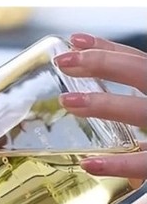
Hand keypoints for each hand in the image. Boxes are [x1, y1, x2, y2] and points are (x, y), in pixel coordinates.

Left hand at [55, 33, 146, 179]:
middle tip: (63, 61)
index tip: (75, 40)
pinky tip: (89, 163)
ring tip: (67, 101)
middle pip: (142, 73)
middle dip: (102, 64)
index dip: (108, 48)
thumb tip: (107, 75)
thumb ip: (143, 91)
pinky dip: (118, 164)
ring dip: (104, 104)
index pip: (140, 60)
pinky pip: (146, 163)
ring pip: (142, 112)